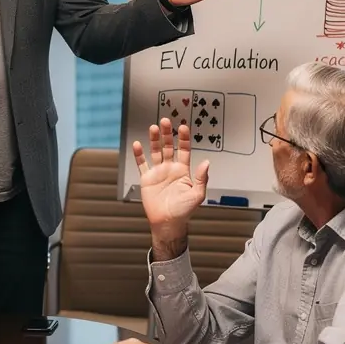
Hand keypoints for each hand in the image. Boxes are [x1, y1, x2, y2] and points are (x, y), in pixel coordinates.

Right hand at [135, 119, 208, 248]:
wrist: (167, 222)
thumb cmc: (184, 211)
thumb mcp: (197, 195)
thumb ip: (201, 178)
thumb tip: (206, 162)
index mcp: (183, 171)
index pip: (184, 150)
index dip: (183, 138)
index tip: (182, 127)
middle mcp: (170, 169)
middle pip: (168, 146)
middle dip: (167, 133)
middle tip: (165, 121)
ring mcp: (158, 172)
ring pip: (156, 152)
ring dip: (154, 140)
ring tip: (153, 128)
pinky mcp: (147, 178)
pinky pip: (142, 164)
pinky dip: (139, 154)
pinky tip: (138, 144)